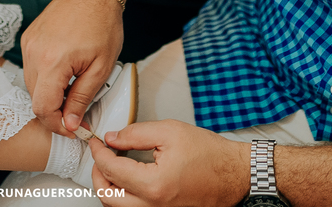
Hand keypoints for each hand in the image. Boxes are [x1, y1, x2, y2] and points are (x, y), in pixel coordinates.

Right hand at [21, 0, 124, 134]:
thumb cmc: (102, 24)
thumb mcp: (101, 67)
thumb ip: (82, 98)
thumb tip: (70, 123)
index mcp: (52, 62)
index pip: (43, 108)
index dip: (58, 124)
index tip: (73, 128)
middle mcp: (34, 53)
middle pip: (36, 98)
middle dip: (55, 111)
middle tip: (77, 112)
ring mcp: (28, 44)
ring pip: (32, 85)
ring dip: (50, 94)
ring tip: (73, 88)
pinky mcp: (28, 39)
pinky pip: (32, 68)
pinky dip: (46, 77)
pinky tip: (64, 72)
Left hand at [90, 121, 250, 206]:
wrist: (234, 175)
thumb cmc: (211, 156)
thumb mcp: (170, 132)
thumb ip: (136, 133)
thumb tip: (113, 138)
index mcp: (154, 184)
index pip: (111, 169)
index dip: (99, 152)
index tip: (97, 142)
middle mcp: (154, 205)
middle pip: (107, 195)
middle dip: (97, 173)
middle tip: (100, 155)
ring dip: (108, 186)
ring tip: (111, 165)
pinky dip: (122, 196)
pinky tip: (127, 178)